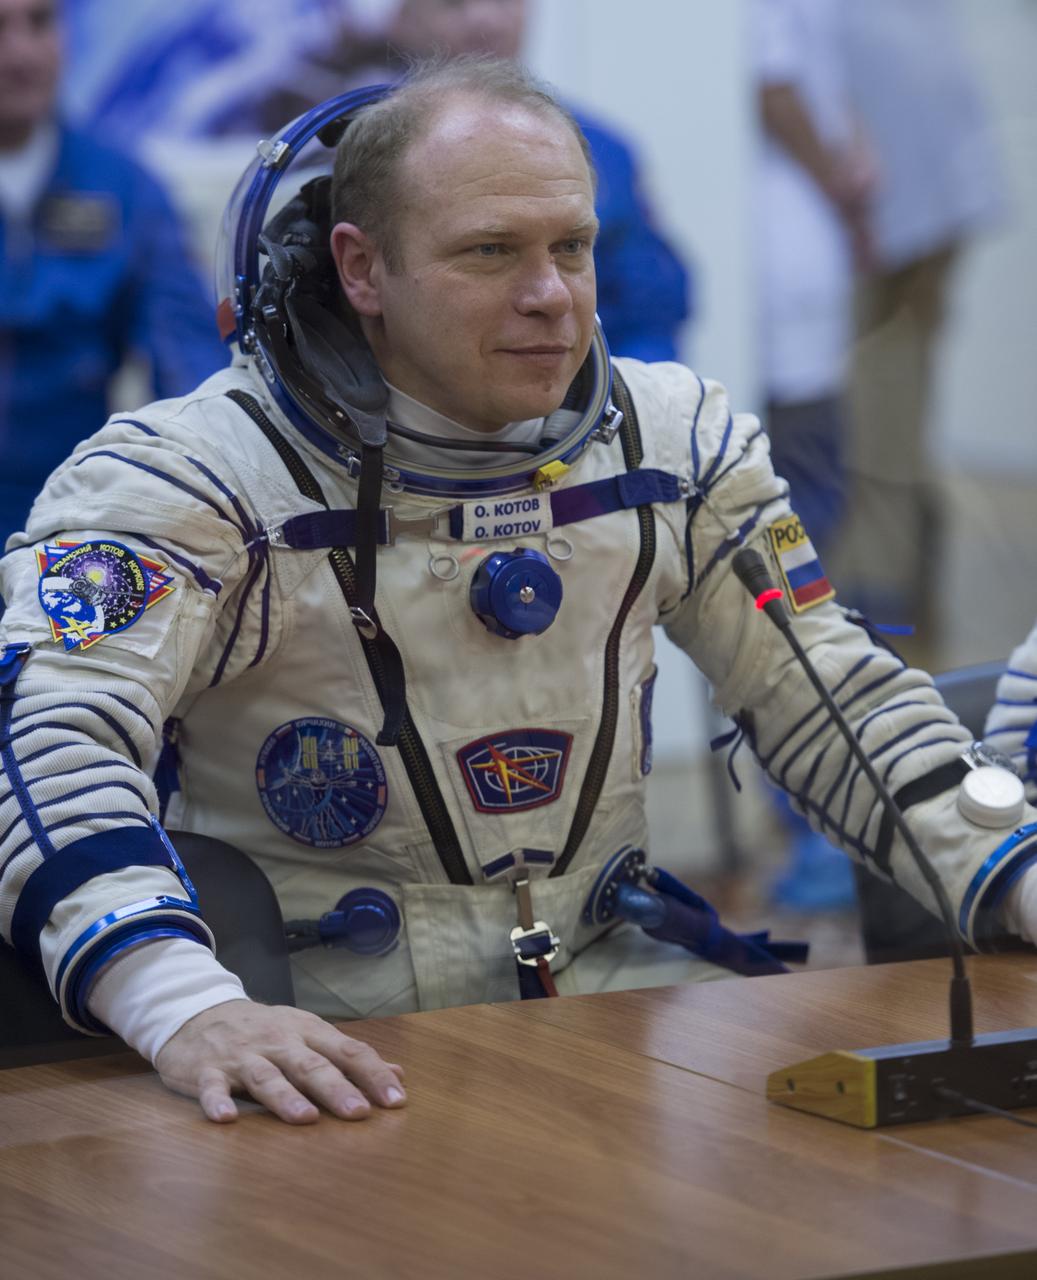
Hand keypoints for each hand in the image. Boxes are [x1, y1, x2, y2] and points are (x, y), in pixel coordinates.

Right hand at [154, 999, 406, 1124]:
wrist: (200, 1011)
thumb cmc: (265, 1031)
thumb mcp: (308, 1035)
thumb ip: (350, 1057)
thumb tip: (399, 1073)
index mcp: (308, 1033)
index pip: (348, 1052)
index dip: (373, 1074)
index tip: (396, 1100)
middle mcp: (279, 1042)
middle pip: (311, 1065)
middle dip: (337, 1088)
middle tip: (360, 1113)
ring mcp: (243, 1055)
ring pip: (267, 1077)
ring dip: (286, 1098)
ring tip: (306, 1119)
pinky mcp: (207, 1070)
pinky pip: (212, 1086)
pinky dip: (216, 1101)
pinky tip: (225, 1118)